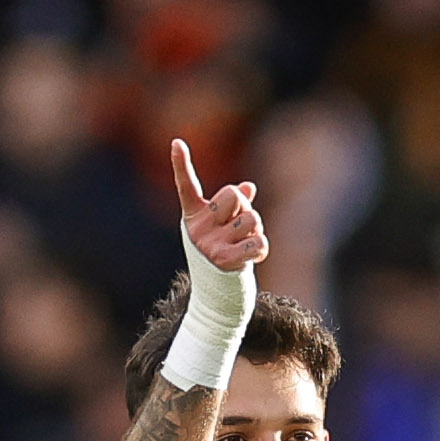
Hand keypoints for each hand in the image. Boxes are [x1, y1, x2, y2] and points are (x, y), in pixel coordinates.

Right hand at [170, 138, 267, 274]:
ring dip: (257, 230)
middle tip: (239, 227)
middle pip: (234, 195)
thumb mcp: (223, 229)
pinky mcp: (227, 260)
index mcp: (194, 215)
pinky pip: (259, 241)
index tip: (177, 142)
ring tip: (245, 244)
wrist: (217, 298)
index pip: (186, 186)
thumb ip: (235, 208)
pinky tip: (253, 258)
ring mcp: (210, 244)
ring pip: (252, 218)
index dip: (181, 164)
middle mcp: (198, 228)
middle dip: (245, 207)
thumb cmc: (222, 256)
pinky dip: (263, 248)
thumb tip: (249, 186)